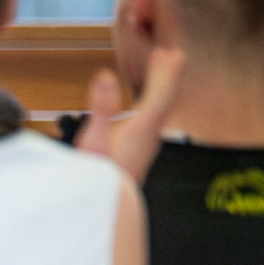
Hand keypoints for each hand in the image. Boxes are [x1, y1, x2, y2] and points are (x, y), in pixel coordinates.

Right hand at [77, 48, 184, 185]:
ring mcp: (146, 147)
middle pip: (166, 100)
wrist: (103, 211)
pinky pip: (153, 122)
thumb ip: (102, 108)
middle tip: (173, 56)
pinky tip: (147, 110)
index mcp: (142, 129)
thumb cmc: (95, 180)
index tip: (165, 53)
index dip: (164, 72)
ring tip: (162, 76)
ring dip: (162, 90)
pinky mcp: (139, 154)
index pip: (160, 93)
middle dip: (168, 77)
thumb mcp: (92, 141)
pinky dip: (154, 106)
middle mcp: (150, 136)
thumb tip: (106, 76)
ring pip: (162, 111)